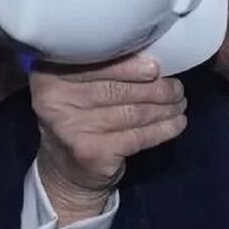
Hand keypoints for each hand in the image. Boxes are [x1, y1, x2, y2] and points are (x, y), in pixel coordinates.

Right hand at [30, 55, 186, 225]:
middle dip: (155, 88)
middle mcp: (54, 101)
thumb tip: (153, 58)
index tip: (157, 67)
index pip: (96, 64)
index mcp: (49, 75)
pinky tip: (177, 123)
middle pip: (117, 89)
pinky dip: (163, 128)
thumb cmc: (80, 115)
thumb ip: (101, 68)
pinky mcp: (92, 153)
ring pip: (132, 112)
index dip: (131, 66)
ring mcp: (72, 129)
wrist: (66, 170)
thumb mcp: (77, 86)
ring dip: (164, 107)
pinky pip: (138, 136)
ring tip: (179, 102)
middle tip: (177, 88)